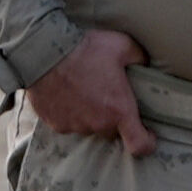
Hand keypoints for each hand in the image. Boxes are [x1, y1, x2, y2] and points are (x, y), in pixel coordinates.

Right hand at [27, 24, 153, 152]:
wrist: (44, 52)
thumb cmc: (85, 49)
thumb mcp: (122, 45)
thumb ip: (139, 58)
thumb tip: (145, 64)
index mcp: (119, 110)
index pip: (139, 145)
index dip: (147, 142)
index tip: (147, 133)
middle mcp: (98, 124)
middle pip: (113, 132)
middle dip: (114, 119)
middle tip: (109, 97)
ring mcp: (75, 126)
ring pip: (89, 127)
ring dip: (91, 115)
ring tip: (84, 91)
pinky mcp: (55, 123)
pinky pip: (68, 123)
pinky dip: (71, 113)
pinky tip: (67, 93)